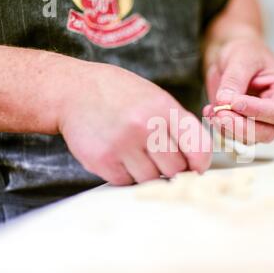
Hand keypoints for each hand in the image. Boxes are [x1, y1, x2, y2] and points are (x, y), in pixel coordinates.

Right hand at [57, 63, 211, 185]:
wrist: (73, 90)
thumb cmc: (119, 95)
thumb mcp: (155, 98)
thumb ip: (177, 126)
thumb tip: (196, 161)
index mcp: (164, 109)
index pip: (199, 147)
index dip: (200, 163)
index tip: (196, 168)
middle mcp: (146, 126)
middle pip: (176, 170)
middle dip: (170, 167)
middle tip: (156, 154)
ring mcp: (123, 145)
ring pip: (151, 179)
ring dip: (146, 171)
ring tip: (134, 150)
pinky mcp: (103, 161)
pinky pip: (127, 182)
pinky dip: (125, 174)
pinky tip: (118, 154)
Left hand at [203, 38, 273, 143]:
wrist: (230, 56)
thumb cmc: (244, 51)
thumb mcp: (241, 58)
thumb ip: (235, 80)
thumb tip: (225, 101)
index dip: (257, 111)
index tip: (235, 103)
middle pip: (266, 132)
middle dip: (241, 126)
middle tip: (220, 113)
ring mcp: (259, 123)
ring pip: (248, 138)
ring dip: (228, 129)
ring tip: (212, 110)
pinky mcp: (241, 127)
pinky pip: (232, 136)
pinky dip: (219, 127)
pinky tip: (209, 111)